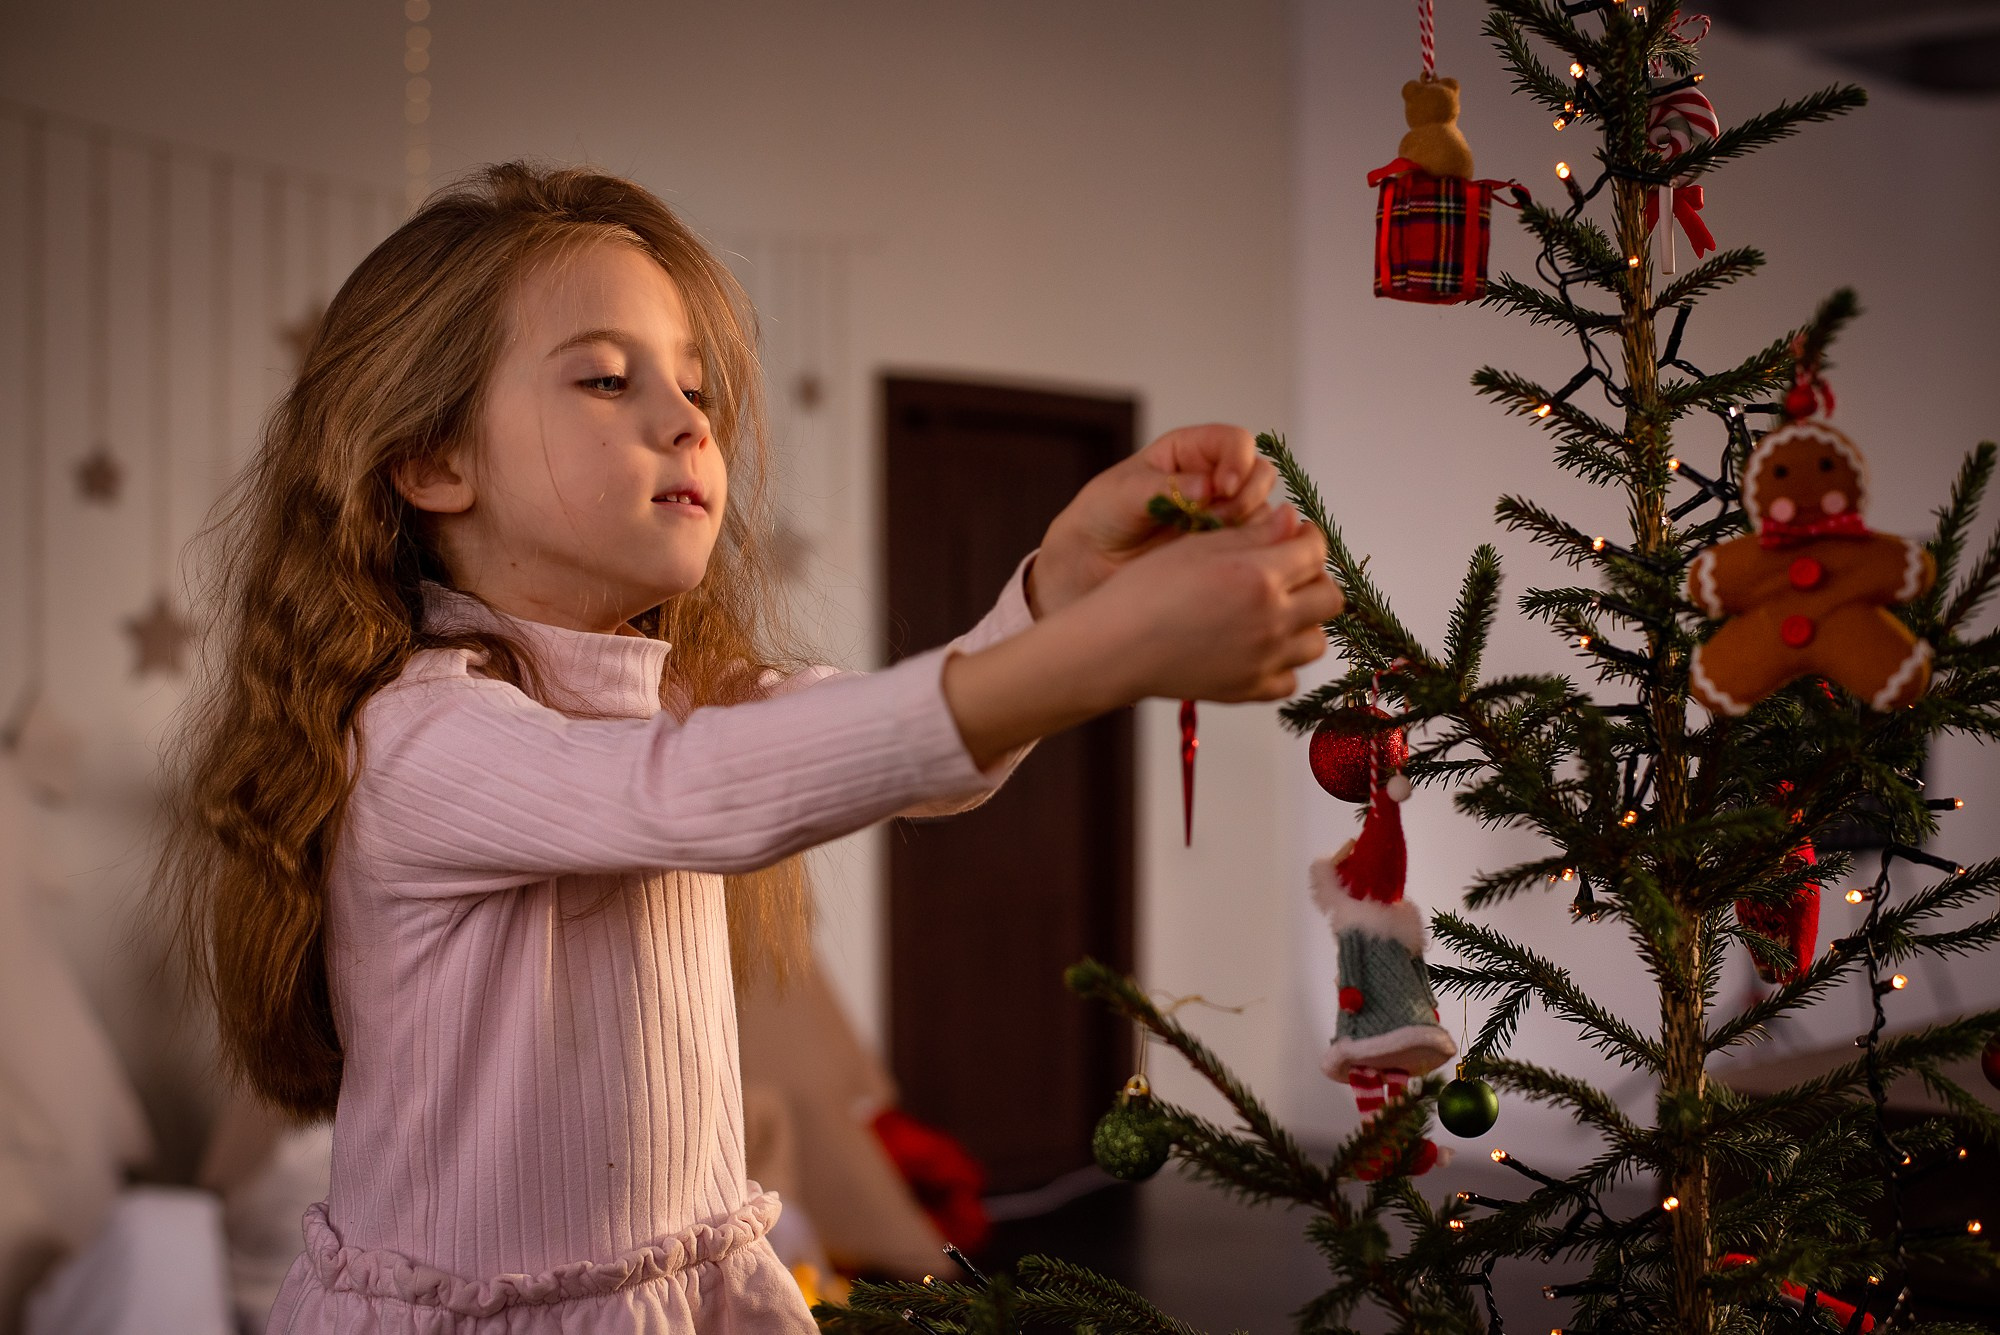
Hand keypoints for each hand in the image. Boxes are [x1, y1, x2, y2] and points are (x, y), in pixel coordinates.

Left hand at [1027, 424, 1280, 617]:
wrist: (1088, 565)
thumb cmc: (1100, 517)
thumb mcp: (1123, 494)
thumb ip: (1165, 487)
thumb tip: (1208, 487)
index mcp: (1189, 451)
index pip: (1235, 441)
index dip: (1238, 460)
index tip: (1221, 488)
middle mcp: (1213, 479)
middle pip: (1260, 474)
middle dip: (1245, 496)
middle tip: (1213, 520)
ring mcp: (1223, 514)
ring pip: (1264, 512)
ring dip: (1243, 527)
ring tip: (1201, 542)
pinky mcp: (1225, 549)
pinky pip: (1255, 545)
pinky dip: (1242, 551)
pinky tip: (1209, 559)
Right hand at [1082, 502, 1343, 702]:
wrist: (1114, 648)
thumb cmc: (1145, 590)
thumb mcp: (1197, 546)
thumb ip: (1254, 533)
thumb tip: (1294, 519)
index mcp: (1259, 577)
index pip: (1315, 550)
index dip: (1306, 536)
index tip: (1293, 535)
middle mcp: (1271, 621)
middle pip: (1329, 598)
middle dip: (1313, 579)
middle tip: (1285, 573)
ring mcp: (1264, 660)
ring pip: (1316, 640)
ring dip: (1302, 623)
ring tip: (1271, 612)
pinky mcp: (1250, 689)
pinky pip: (1289, 678)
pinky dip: (1280, 663)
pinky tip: (1255, 647)